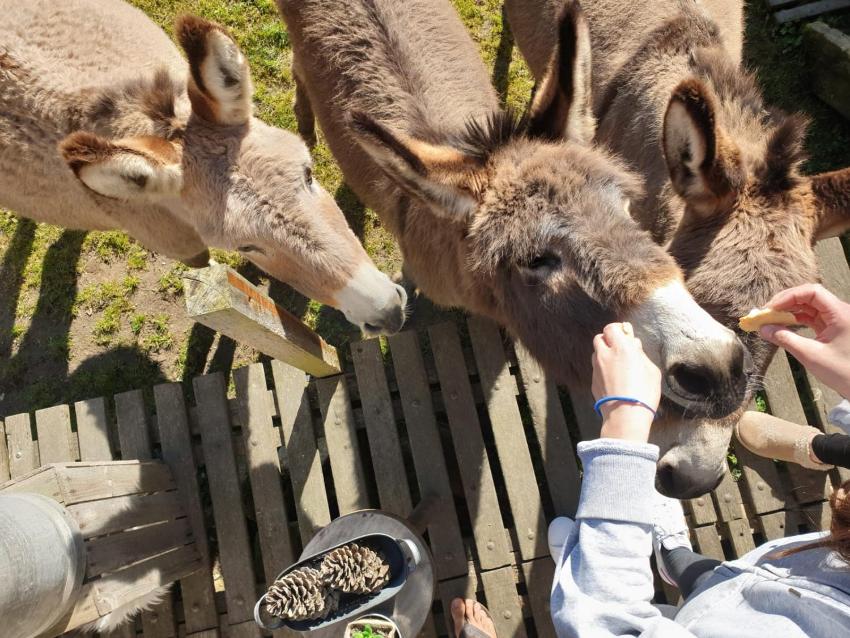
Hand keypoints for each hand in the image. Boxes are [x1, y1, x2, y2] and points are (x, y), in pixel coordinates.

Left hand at [592, 322, 661, 441]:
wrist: (625, 415)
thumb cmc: (643, 392)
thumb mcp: (651, 370)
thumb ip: (640, 354)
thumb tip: (634, 345)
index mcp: (622, 348)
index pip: (611, 328)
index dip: (617, 329)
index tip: (625, 334)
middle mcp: (605, 355)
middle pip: (599, 338)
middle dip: (608, 340)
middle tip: (619, 348)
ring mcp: (596, 368)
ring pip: (596, 353)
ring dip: (604, 353)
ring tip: (616, 364)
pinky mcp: (593, 381)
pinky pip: (596, 369)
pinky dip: (602, 369)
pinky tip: (613, 379)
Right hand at [760, 284, 849, 398]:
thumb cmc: (843, 372)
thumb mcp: (811, 355)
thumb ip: (785, 339)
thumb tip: (763, 329)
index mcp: (840, 313)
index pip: (812, 292)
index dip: (789, 296)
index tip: (771, 309)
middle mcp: (840, 312)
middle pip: (809, 296)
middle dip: (786, 302)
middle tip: (766, 313)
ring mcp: (837, 319)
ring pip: (809, 306)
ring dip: (789, 310)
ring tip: (771, 319)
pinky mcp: (833, 327)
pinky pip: (812, 317)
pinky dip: (796, 319)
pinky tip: (783, 325)